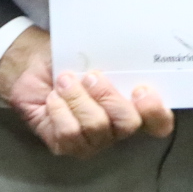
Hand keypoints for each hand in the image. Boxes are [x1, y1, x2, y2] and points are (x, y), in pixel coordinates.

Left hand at [0, 27, 172, 156]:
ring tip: (64, 80)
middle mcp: (116, 127)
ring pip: (95, 127)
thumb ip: (112, 57)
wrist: (34, 66)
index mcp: (132, 104)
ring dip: (78, 98)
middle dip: (109, 96)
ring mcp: (93, 140)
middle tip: (91, 76)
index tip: (140, 89)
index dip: (155, 111)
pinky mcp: (67, 146)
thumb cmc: (70, 59)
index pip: (159, 122)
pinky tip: (53, 97)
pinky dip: (59, 109)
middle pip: (128, 124)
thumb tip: (123, 46)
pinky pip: (69, 133)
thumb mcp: (93, 53)